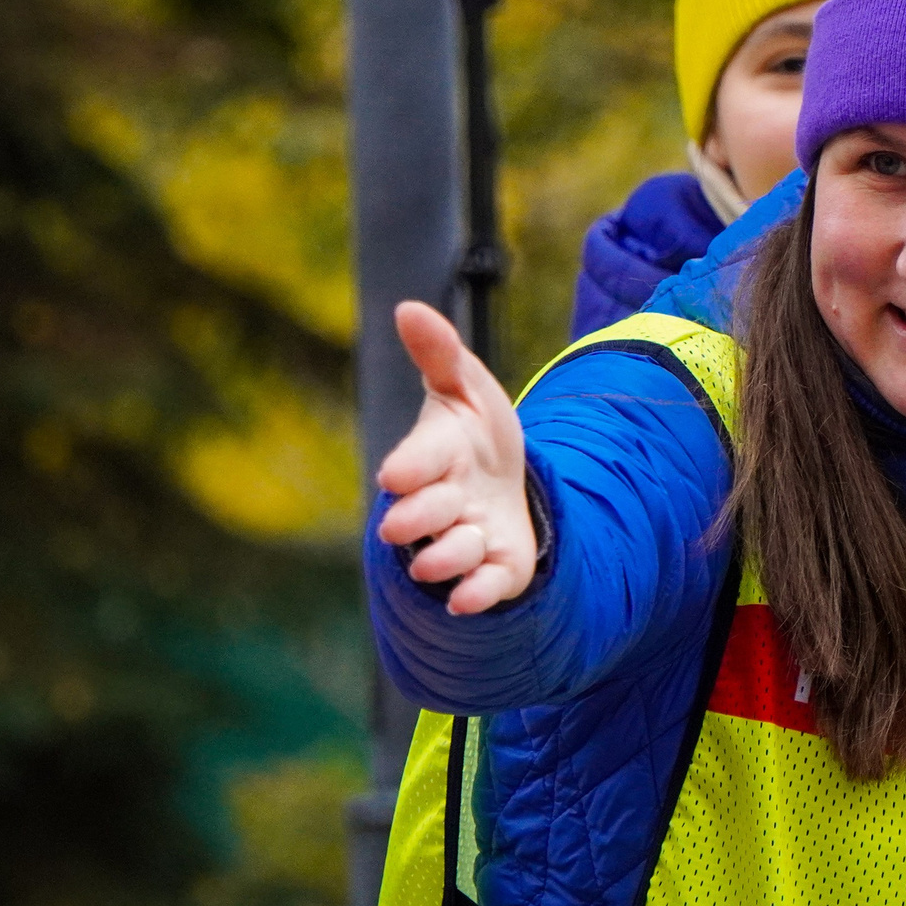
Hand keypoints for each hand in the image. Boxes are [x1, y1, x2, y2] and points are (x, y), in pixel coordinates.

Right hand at [375, 302, 536, 614]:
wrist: (511, 483)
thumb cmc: (477, 434)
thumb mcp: (467, 387)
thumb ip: (440, 352)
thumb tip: (406, 307)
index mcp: (432, 458)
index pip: (416, 463)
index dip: (409, 468)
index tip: (394, 475)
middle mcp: (441, 505)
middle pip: (424, 516)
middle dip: (418, 517)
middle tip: (403, 524)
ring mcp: (465, 540)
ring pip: (450, 556)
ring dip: (449, 555)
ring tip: (461, 543)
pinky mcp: (494, 572)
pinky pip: (482, 588)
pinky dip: (476, 594)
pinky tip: (469, 598)